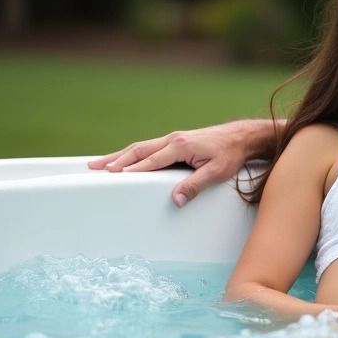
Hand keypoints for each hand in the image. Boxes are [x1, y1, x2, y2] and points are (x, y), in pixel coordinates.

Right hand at [87, 119, 269, 207]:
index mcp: (180, 146)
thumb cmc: (232, 154)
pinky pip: (150, 147)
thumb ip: (194, 186)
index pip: (150, 161)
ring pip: (142, 147)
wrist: (244, 137)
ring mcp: (175, 138)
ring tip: (100, 163)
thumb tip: (175, 201)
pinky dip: (134, 153)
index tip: (112, 176)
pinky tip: (126, 159)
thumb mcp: (216, 173)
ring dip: (121, 155)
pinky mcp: (178, 141)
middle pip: (138, 150)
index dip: (131, 170)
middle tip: (94, 167)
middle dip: (115, 160)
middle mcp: (174, 140)